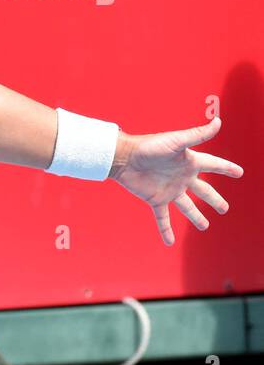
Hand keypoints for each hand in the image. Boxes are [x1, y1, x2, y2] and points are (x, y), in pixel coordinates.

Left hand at [109, 117, 243, 245]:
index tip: (239, 173)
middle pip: (203, 191)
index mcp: (190, 162)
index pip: (214, 165)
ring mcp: (169, 190)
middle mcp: (182, 177)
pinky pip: (163, 218)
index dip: (227, 169)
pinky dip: (166, 230)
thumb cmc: (150, 146)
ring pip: (187, 207)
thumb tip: (219, 122)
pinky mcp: (155, 199)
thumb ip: (198, 135)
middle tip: (224, 208)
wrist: (124, 157)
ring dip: (196, 217)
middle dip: (214, 199)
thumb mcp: (177, 141)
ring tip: (204, 226)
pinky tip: (169, 242)